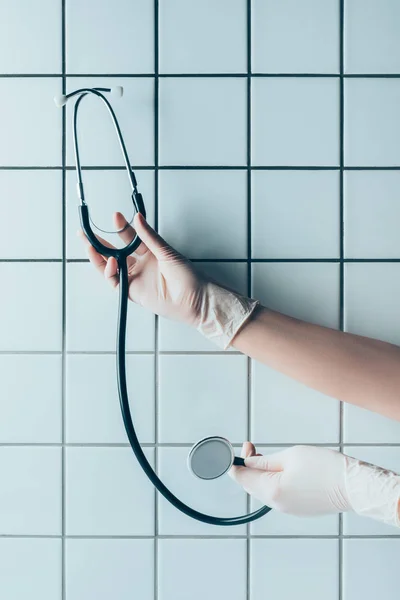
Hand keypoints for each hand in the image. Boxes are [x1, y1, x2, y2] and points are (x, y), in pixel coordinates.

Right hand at [80, 212, 205, 325]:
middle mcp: (141, 265)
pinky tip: (110, 262)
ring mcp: (136, 278)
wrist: (195, 299)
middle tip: (86, 233)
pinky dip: (109, 272)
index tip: (115, 217)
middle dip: (100, 243)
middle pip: (115, 252)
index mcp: (150, 253)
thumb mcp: (167, 252)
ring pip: (111, 267)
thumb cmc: (188, 276)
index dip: (121, 228)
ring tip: (88, 245)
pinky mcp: (133, 292)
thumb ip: (149, 237)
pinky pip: (115, 282)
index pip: (129, 238)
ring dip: (98, 257)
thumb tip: (138, 218)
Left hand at [230, 443, 349, 516]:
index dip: (236, 462)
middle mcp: (277, 504)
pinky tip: (280, 469)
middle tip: (253, 448)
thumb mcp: (290, 456)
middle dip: (248, 467)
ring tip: (268, 456)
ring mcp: (288, 509)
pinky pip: (277, 495)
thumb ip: (265, 461)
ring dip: (260, 474)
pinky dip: (272, 482)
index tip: (242, 447)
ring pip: (263, 491)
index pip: (241, 478)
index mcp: (272, 491)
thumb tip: (247, 462)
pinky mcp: (298, 509)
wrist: (354, 486)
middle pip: (250, 486)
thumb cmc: (325, 467)